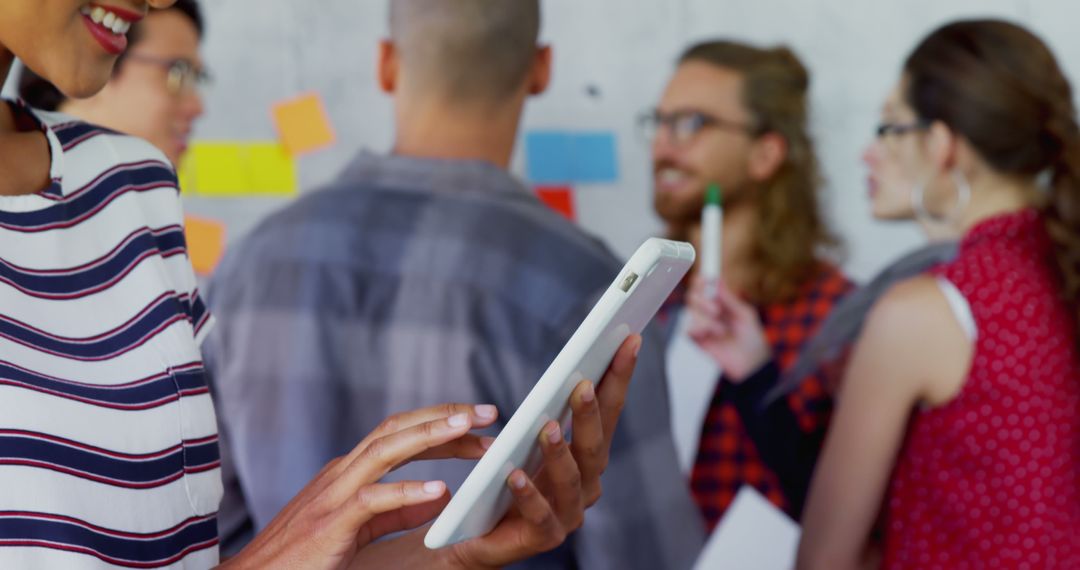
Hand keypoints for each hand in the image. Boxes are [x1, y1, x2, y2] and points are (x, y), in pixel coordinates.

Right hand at [221, 403, 498, 569]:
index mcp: (349, 472)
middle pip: (397, 429)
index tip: (478, 421)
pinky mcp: (329, 523)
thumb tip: (440, 495)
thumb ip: (396, 511)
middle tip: (488, 412)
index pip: (400, 432)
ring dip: (430, 437)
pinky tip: (438, 489)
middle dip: (444, 416)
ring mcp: (333, 495)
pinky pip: (372, 501)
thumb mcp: (357, 528)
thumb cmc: (304, 557)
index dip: (440, 422)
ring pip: (385, 451)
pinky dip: (406, 492)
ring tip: (468, 431)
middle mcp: (341, 473)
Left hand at [444, 334, 641, 568]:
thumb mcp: (526, 438)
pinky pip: (538, 515)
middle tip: (583, 383)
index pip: (609, 411)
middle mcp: (587, 483)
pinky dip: (528, 493)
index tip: (629, 340)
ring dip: (560, 452)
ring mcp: (568, 513)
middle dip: (592, 412)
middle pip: (595, 444)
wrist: (476, 533)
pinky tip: (513, 474)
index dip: (619, 376)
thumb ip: (549, 412)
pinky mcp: (544, 536)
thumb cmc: (505, 479)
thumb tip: (570, 369)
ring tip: (546, 427)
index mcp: (587, 456)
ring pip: (571, 479)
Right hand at [687, 276, 771, 381]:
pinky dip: (699, 330)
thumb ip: (729, 298)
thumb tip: (717, 281)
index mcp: (721, 303)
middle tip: (717, 310)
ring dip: (707, 321)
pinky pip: (688, 329)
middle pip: (693, 297)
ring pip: (691, 313)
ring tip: (721, 331)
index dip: (701, 281)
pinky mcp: (697, 340)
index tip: (702, 278)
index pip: (705, 287)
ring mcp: (702, 325)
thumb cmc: (752, 339)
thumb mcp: (745, 314)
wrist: (750, 363)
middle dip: (704, 302)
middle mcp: (709, 312)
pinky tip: (710, 335)